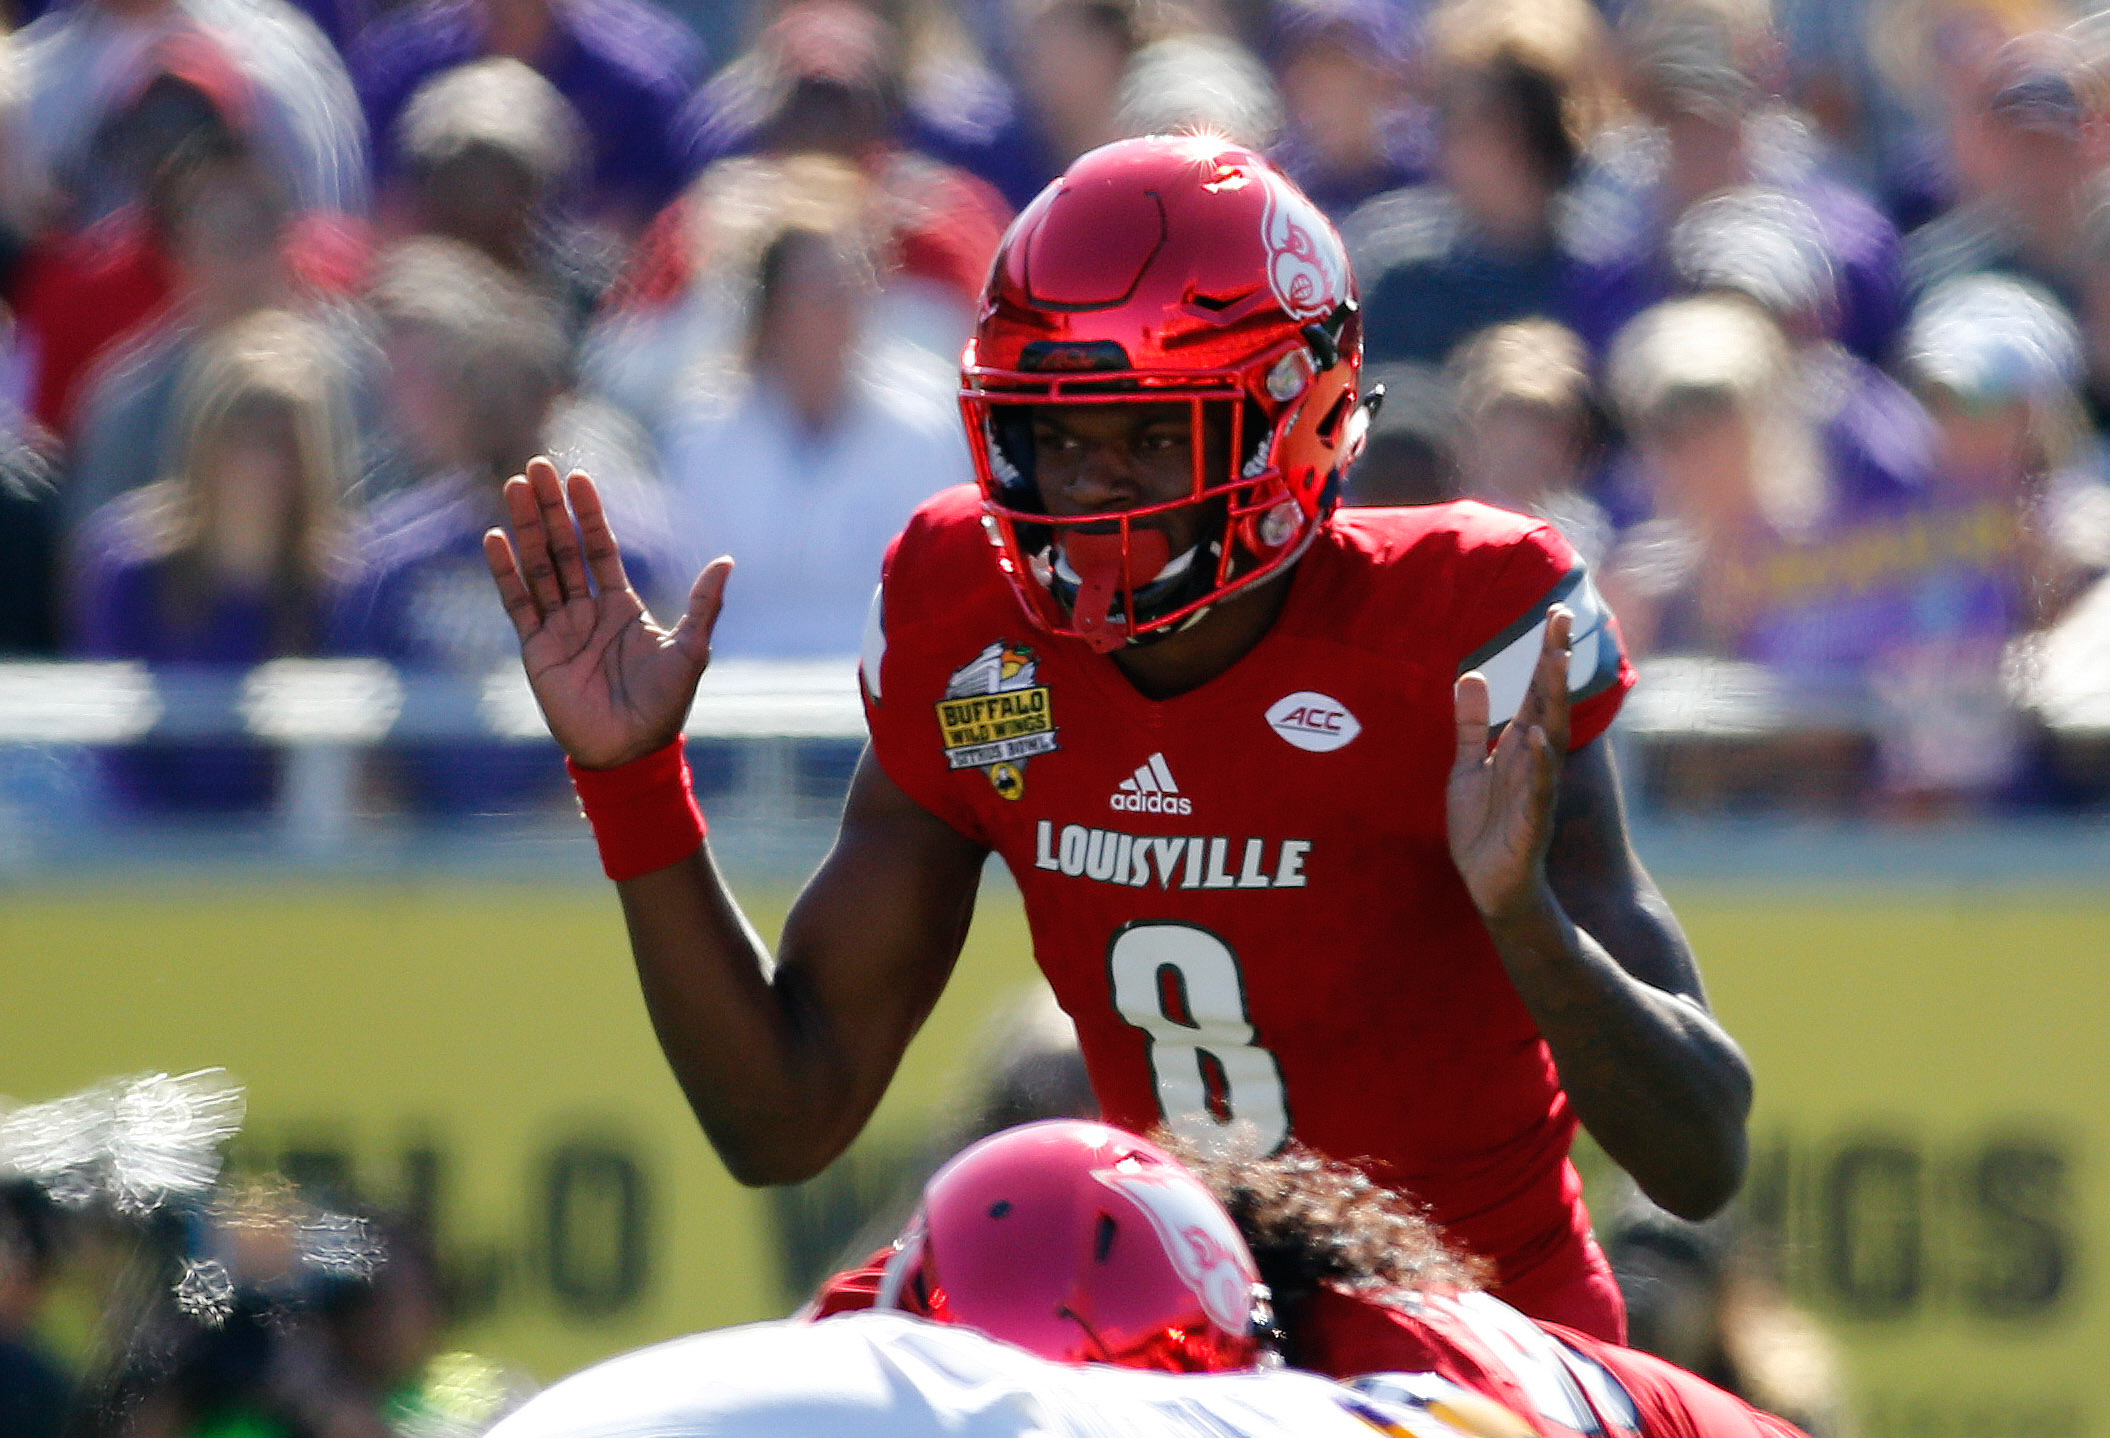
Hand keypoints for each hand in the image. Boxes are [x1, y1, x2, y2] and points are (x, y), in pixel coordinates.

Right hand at [485, 456, 732, 768]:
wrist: (631, 752)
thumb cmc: (664, 706)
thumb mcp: (691, 650)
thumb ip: (703, 605)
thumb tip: (727, 560)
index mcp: (621, 606)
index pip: (601, 548)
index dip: (589, 514)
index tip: (578, 477)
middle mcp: (587, 611)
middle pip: (564, 548)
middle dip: (550, 509)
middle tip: (536, 468)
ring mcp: (559, 628)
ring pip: (539, 567)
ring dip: (526, 528)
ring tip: (513, 488)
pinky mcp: (537, 649)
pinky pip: (519, 603)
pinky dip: (506, 572)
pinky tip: (495, 538)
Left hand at [1447, 607, 1572, 923]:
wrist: (1490, 885)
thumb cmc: (1484, 826)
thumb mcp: (1468, 766)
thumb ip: (1471, 723)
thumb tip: (1472, 674)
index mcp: (1521, 746)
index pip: (1536, 691)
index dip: (1546, 654)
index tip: (1555, 613)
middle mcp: (1536, 761)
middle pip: (1548, 703)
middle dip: (1555, 662)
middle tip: (1562, 620)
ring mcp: (1537, 791)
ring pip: (1548, 739)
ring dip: (1552, 702)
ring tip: (1555, 663)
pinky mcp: (1529, 824)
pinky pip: (1536, 791)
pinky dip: (1538, 766)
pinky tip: (1536, 740)